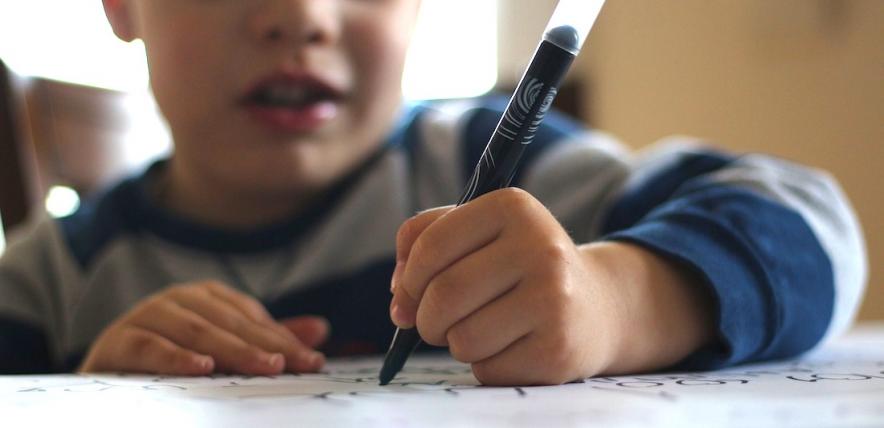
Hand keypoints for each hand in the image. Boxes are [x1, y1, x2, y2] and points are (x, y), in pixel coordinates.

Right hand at [80, 281, 328, 375]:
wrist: (107, 375)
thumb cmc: (172, 359)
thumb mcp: (224, 349)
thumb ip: (268, 340)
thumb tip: (321, 330)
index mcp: (206, 297)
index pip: (252, 317)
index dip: (284, 339)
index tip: (314, 361)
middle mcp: (178, 300)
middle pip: (228, 322)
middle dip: (265, 346)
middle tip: (294, 366)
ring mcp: (147, 316)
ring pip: (195, 331)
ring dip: (230, 349)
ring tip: (262, 366)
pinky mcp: (119, 341)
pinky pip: (151, 347)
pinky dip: (176, 357)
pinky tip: (202, 368)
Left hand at [389, 188, 713, 384]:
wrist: (597, 306)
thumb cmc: (519, 266)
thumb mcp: (479, 232)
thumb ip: (424, 243)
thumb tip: (399, 301)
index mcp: (513, 207)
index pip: (430, 246)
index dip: (407, 278)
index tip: (410, 292)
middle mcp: (540, 247)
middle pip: (443, 295)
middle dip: (425, 318)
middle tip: (434, 323)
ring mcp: (553, 300)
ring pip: (461, 338)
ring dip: (456, 343)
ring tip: (481, 330)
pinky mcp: (557, 349)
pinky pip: (487, 369)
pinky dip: (486, 364)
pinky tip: (511, 346)